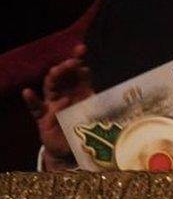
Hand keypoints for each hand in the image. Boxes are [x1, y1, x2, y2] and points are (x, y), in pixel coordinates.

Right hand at [22, 43, 93, 170]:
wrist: (72, 149)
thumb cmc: (86, 128)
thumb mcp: (98, 114)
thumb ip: (105, 104)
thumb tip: (119, 95)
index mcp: (80, 91)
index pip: (79, 72)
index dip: (79, 59)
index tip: (81, 48)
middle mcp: (65, 93)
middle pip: (63, 75)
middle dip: (67, 66)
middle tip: (73, 62)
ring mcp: (52, 104)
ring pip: (50, 87)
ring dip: (54, 77)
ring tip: (57, 71)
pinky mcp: (43, 117)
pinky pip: (36, 107)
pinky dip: (31, 99)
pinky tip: (28, 92)